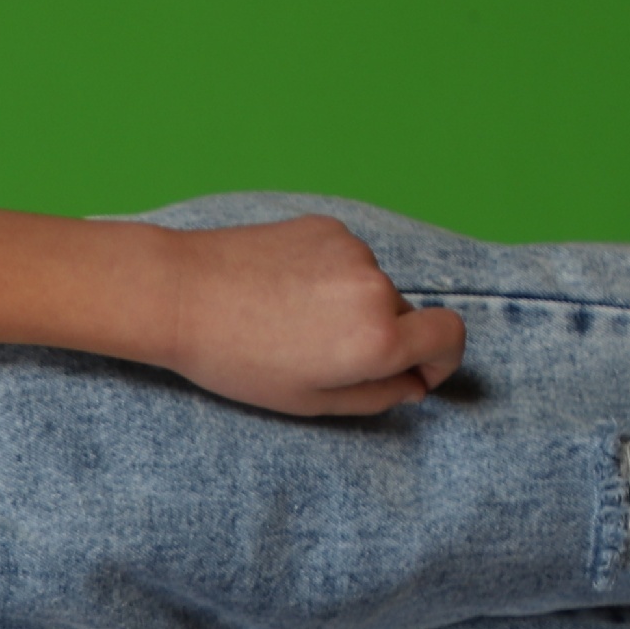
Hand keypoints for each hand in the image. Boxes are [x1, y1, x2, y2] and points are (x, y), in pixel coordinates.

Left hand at [154, 213, 468, 416]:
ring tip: (286, 321)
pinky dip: (328, 278)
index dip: (442, 360)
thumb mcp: (308, 401)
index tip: (419, 371)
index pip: (451, 337)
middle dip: (381, 338)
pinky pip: (345, 260)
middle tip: (319, 354)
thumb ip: (375, 397)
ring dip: (350, 306)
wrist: (178, 294)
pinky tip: (279, 290)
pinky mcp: (326, 227)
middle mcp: (376, 289)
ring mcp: (352, 251)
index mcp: (377, 339)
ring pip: (373, 287)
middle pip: (406, 316)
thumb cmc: (236, 359)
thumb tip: (413, 384)